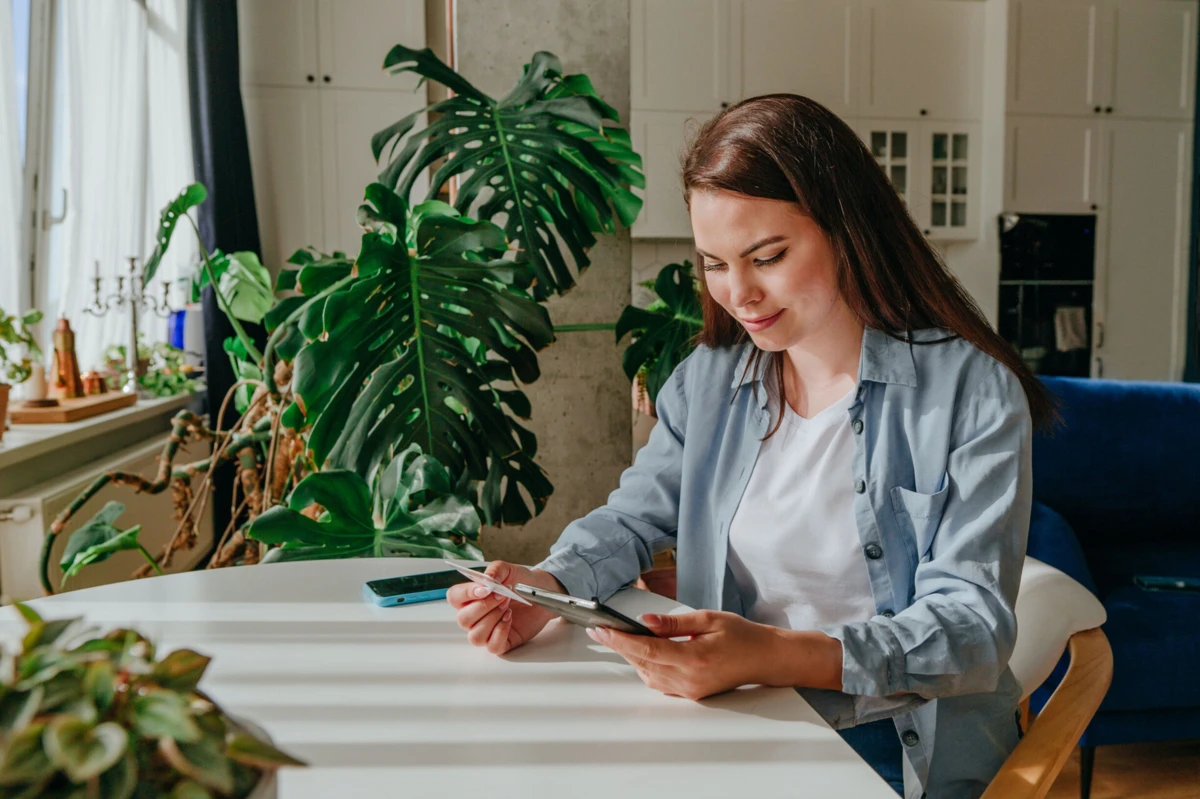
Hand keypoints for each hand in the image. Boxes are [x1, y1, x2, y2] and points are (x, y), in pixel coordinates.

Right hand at [447, 561, 564, 654]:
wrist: (541, 592)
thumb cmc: (521, 582)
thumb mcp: (508, 569)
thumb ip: (496, 570)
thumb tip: (487, 579)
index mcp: (470, 597)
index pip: (455, 597)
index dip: (466, 593)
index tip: (484, 589)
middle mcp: (474, 616)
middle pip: (463, 619)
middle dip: (484, 606)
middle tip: (503, 596)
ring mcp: (486, 631)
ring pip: (475, 636)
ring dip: (492, 620)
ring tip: (507, 607)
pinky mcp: (501, 642)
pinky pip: (492, 646)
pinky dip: (501, 632)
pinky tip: (509, 618)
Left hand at [585, 610, 785, 700]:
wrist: (765, 659)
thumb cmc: (742, 635)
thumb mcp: (708, 619)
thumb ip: (674, 622)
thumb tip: (645, 621)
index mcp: (693, 658)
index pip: (647, 649)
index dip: (620, 640)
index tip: (601, 630)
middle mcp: (689, 679)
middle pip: (643, 663)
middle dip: (619, 646)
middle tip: (600, 631)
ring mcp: (690, 690)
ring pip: (647, 675)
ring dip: (632, 657)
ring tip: (618, 638)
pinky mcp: (692, 694)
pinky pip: (659, 683)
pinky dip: (646, 667)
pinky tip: (641, 653)